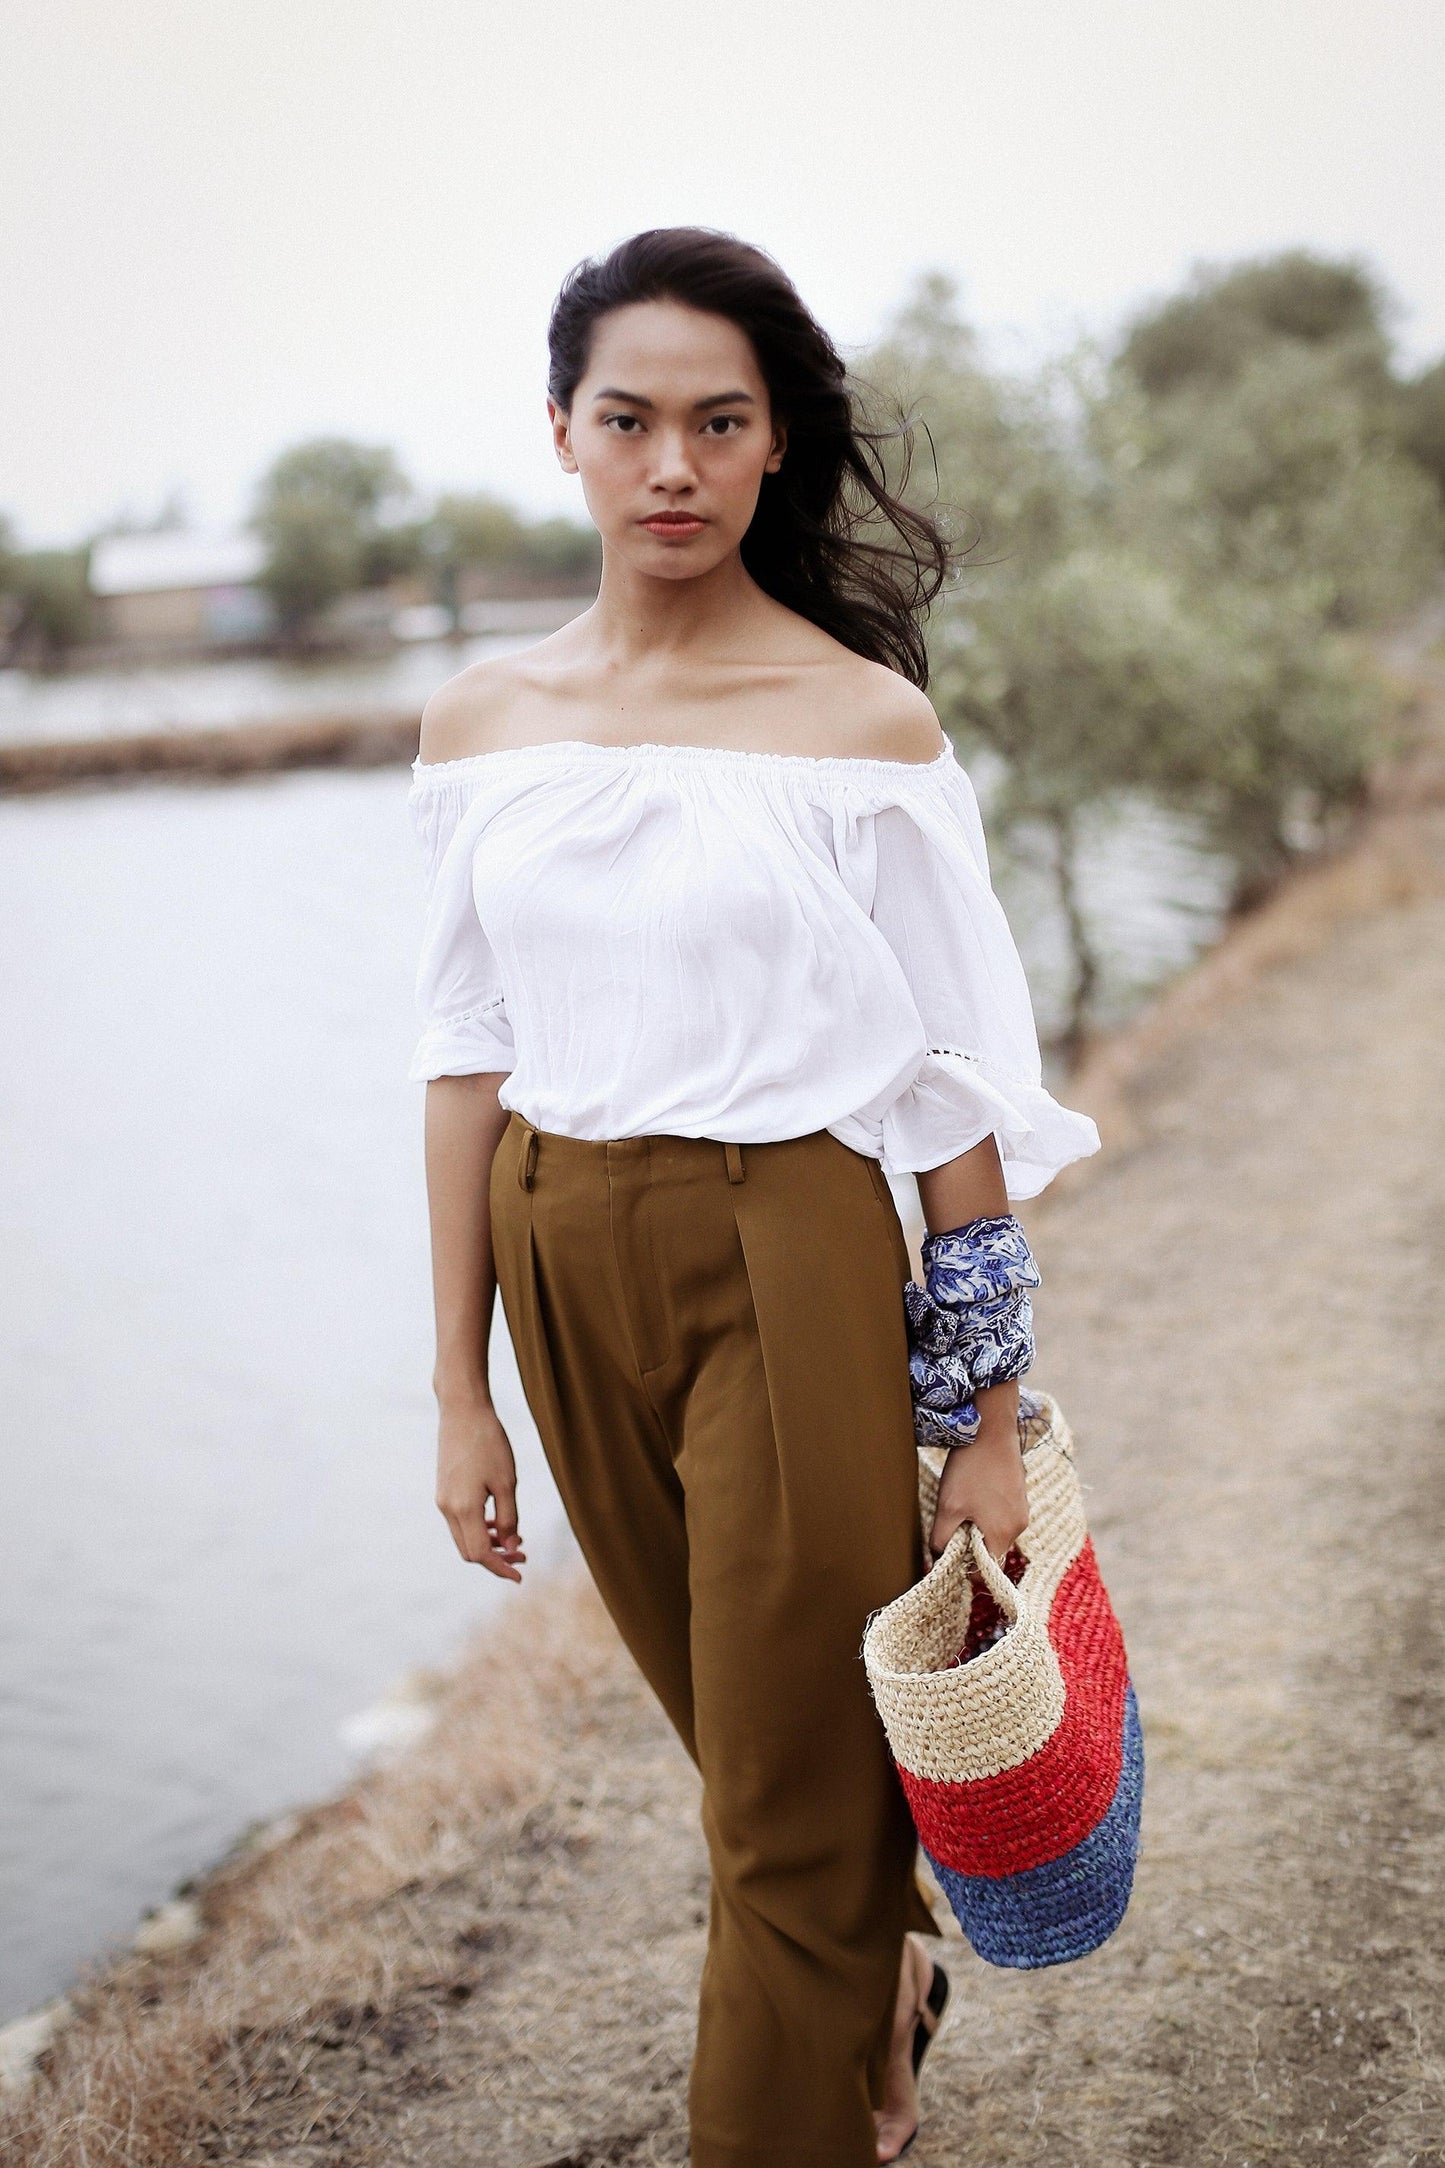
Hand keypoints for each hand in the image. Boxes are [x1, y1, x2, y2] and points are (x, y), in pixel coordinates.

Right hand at [435, 1397, 526, 1580]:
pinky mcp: (444, 1490)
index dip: (501, 1568)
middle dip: (495, 1559)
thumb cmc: (488, 1443)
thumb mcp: (507, 1482)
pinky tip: (498, 1522)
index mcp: (463, 1509)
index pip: (480, 1554)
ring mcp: (443, 1499)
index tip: (521, 1575)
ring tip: (515, 1540)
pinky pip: (460, 1521)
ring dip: (488, 1544)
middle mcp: (447, 1508)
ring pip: (464, 1537)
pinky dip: (479, 1528)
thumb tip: (511, 1548)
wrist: (462, 1410)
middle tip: (523, 1556)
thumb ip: (509, 1518)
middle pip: (469, 1551)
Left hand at [926, 1395, 1027, 1569]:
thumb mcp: (948, 1507)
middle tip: (953, 1526)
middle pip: (992, 1552)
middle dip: (971, 1546)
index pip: (987, 1571)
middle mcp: (1018, 1526)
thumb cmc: (969, 1469)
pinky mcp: (1020, 1496)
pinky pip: (1003, 1516)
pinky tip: (974, 1493)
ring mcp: (1022, 1510)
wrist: (991, 1429)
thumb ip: (942, 1540)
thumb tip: (936, 1561)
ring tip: (963, 1506)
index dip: (966, 1569)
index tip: (950, 1556)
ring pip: (997, 1533)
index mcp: (1003, 1534)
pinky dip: (988, 1514)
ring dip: (979, 1529)